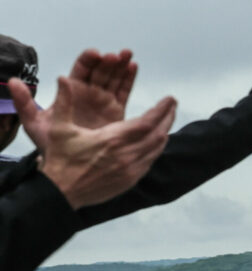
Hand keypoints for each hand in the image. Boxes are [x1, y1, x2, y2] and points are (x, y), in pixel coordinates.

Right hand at [11, 76, 175, 208]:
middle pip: (158, 134)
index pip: (146, 122)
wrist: (62, 192)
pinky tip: (157, 141)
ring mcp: (131, 169)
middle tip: (173, 106)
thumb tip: (63, 78)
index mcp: (112, 139)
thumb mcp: (58, 129)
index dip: (161, 110)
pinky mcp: (131, 180)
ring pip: (157, 148)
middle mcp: (126, 154)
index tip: (170, 100)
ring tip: (167, 120)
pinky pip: (151, 161)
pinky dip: (157, 148)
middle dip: (168, 118)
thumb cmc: (60, 159)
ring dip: (165, 132)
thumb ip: (64, 102)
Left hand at [14, 50, 136, 148]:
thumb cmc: (51, 144)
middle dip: (108, 62)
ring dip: (121, 66)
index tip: (95, 54)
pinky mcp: (116, 111)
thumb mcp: (34, 123)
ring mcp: (103, 100)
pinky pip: (124, 92)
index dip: (88, 60)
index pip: (81, 70)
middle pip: (100, 71)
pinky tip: (134, 67)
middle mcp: (89, 92)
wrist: (70, 163)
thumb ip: (25, 103)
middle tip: (116, 56)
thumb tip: (13, 82)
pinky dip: (129, 79)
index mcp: (71, 91)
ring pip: (114, 78)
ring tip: (128, 56)